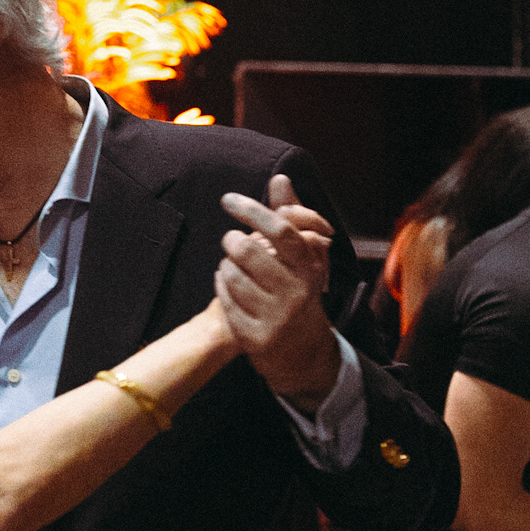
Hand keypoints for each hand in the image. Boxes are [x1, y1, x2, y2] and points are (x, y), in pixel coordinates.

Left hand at [215, 181, 339, 413]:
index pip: (280, 231)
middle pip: (247, 251)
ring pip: (230, 274)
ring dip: (225, 265)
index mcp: (308, 267)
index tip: (228, 199)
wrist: (304, 352)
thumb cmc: (298, 291)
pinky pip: (223, 298)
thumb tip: (280, 178)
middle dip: (232, 240)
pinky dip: (221, 286)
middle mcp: (295, 293)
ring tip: (234, 268)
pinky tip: (230, 286)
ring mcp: (275, 318)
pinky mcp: (254, 337)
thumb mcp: (301, 257)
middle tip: (232, 241)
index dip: (252, 210)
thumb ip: (290, 216)